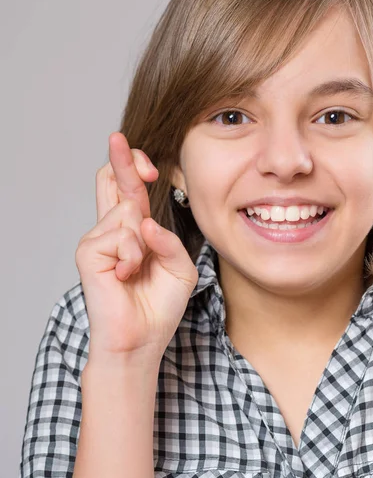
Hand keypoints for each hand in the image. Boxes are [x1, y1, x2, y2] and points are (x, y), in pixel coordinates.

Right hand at [75, 132, 198, 361]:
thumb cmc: (158, 306)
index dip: (134, 167)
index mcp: (134, 231)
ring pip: (127, 212)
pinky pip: (121, 235)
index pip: (129, 190)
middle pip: (112, 180)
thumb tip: (145, 221)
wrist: (141, 339)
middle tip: (118, 138)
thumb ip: (169, 241)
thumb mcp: (180, 268)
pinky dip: (133, 255)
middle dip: (122, 158)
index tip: (147, 163)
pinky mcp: (88, 253)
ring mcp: (97, 240)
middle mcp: (113, 230)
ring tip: (137, 270)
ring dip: (143, 241)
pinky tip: (126, 275)